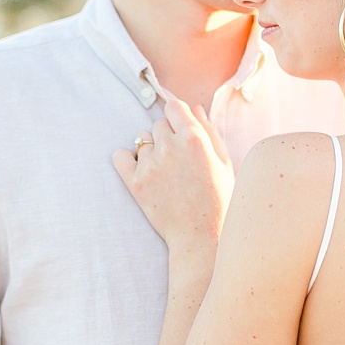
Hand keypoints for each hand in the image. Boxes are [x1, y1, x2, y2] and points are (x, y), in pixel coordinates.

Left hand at [112, 99, 233, 249]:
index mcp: (195, 138)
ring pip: (142, 140)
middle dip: (167, 137)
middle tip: (178, 160)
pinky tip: (141, 170)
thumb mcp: (224, 163)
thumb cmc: (219, 200)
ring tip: (164, 172)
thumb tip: (196, 108)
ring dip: (151, 150)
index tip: (180, 130)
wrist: (201, 237)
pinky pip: (120, 156)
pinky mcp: (135, 182)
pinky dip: (127, 159)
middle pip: (158, 124)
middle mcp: (170, 147)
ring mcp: (151, 164)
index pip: (174, 107)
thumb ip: (210, 131)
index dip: (178, 117)